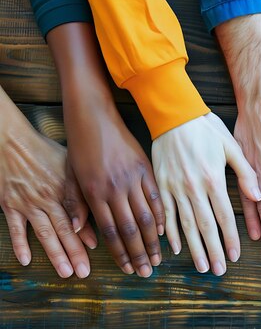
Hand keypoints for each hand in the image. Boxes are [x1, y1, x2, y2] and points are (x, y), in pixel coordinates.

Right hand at [0, 120, 96, 277]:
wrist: (11, 142)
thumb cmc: (44, 151)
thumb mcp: (68, 164)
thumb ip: (81, 188)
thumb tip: (95, 212)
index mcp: (66, 188)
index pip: (80, 215)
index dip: (88, 233)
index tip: (96, 248)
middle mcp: (49, 198)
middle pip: (65, 229)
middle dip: (76, 252)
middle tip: (84, 271)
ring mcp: (28, 203)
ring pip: (44, 233)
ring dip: (55, 254)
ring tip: (65, 272)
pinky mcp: (9, 205)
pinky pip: (16, 229)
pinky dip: (20, 245)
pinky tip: (26, 260)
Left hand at [65, 102, 163, 277]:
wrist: (94, 118)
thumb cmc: (80, 147)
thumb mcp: (71, 176)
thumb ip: (76, 204)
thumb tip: (80, 230)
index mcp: (95, 193)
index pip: (111, 232)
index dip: (120, 253)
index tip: (128, 268)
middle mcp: (115, 189)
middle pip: (131, 229)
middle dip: (140, 253)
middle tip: (147, 271)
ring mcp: (133, 179)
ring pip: (146, 216)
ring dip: (153, 240)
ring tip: (159, 257)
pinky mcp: (145, 168)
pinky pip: (156, 196)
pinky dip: (161, 215)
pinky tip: (164, 230)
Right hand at [153, 113, 259, 275]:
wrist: (173, 113)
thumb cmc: (206, 128)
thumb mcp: (231, 145)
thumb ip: (246, 172)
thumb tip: (258, 197)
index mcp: (213, 178)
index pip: (224, 216)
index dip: (230, 239)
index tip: (234, 256)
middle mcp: (193, 187)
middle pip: (205, 226)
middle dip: (213, 251)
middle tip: (218, 271)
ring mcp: (174, 187)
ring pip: (185, 225)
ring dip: (193, 248)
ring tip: (200, 266)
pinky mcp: (160, 184)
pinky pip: (165, 214)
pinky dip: (170, 232)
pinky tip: (175, 247)